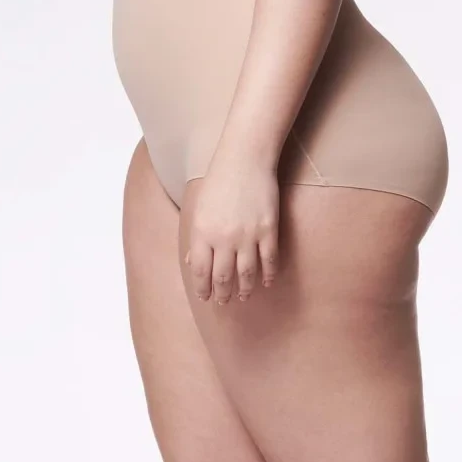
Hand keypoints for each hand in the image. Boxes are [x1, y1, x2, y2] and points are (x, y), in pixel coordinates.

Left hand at [183, 155, 279, 303]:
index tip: (205, 298)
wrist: (245, 159)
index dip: (202, 289)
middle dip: (222, 294)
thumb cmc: (219, 181)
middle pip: (223, 277)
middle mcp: (223, 238)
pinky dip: (268, 275)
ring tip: (244, 296)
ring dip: (245, 289)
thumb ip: (197, 238)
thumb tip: (192, 262)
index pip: (201, 272)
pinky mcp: (268, 230)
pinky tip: (266, 282)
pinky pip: (269, 260)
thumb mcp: (199, 208)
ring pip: (246, 273)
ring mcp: (248, 235)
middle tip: (224, 302)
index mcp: (202, 233)